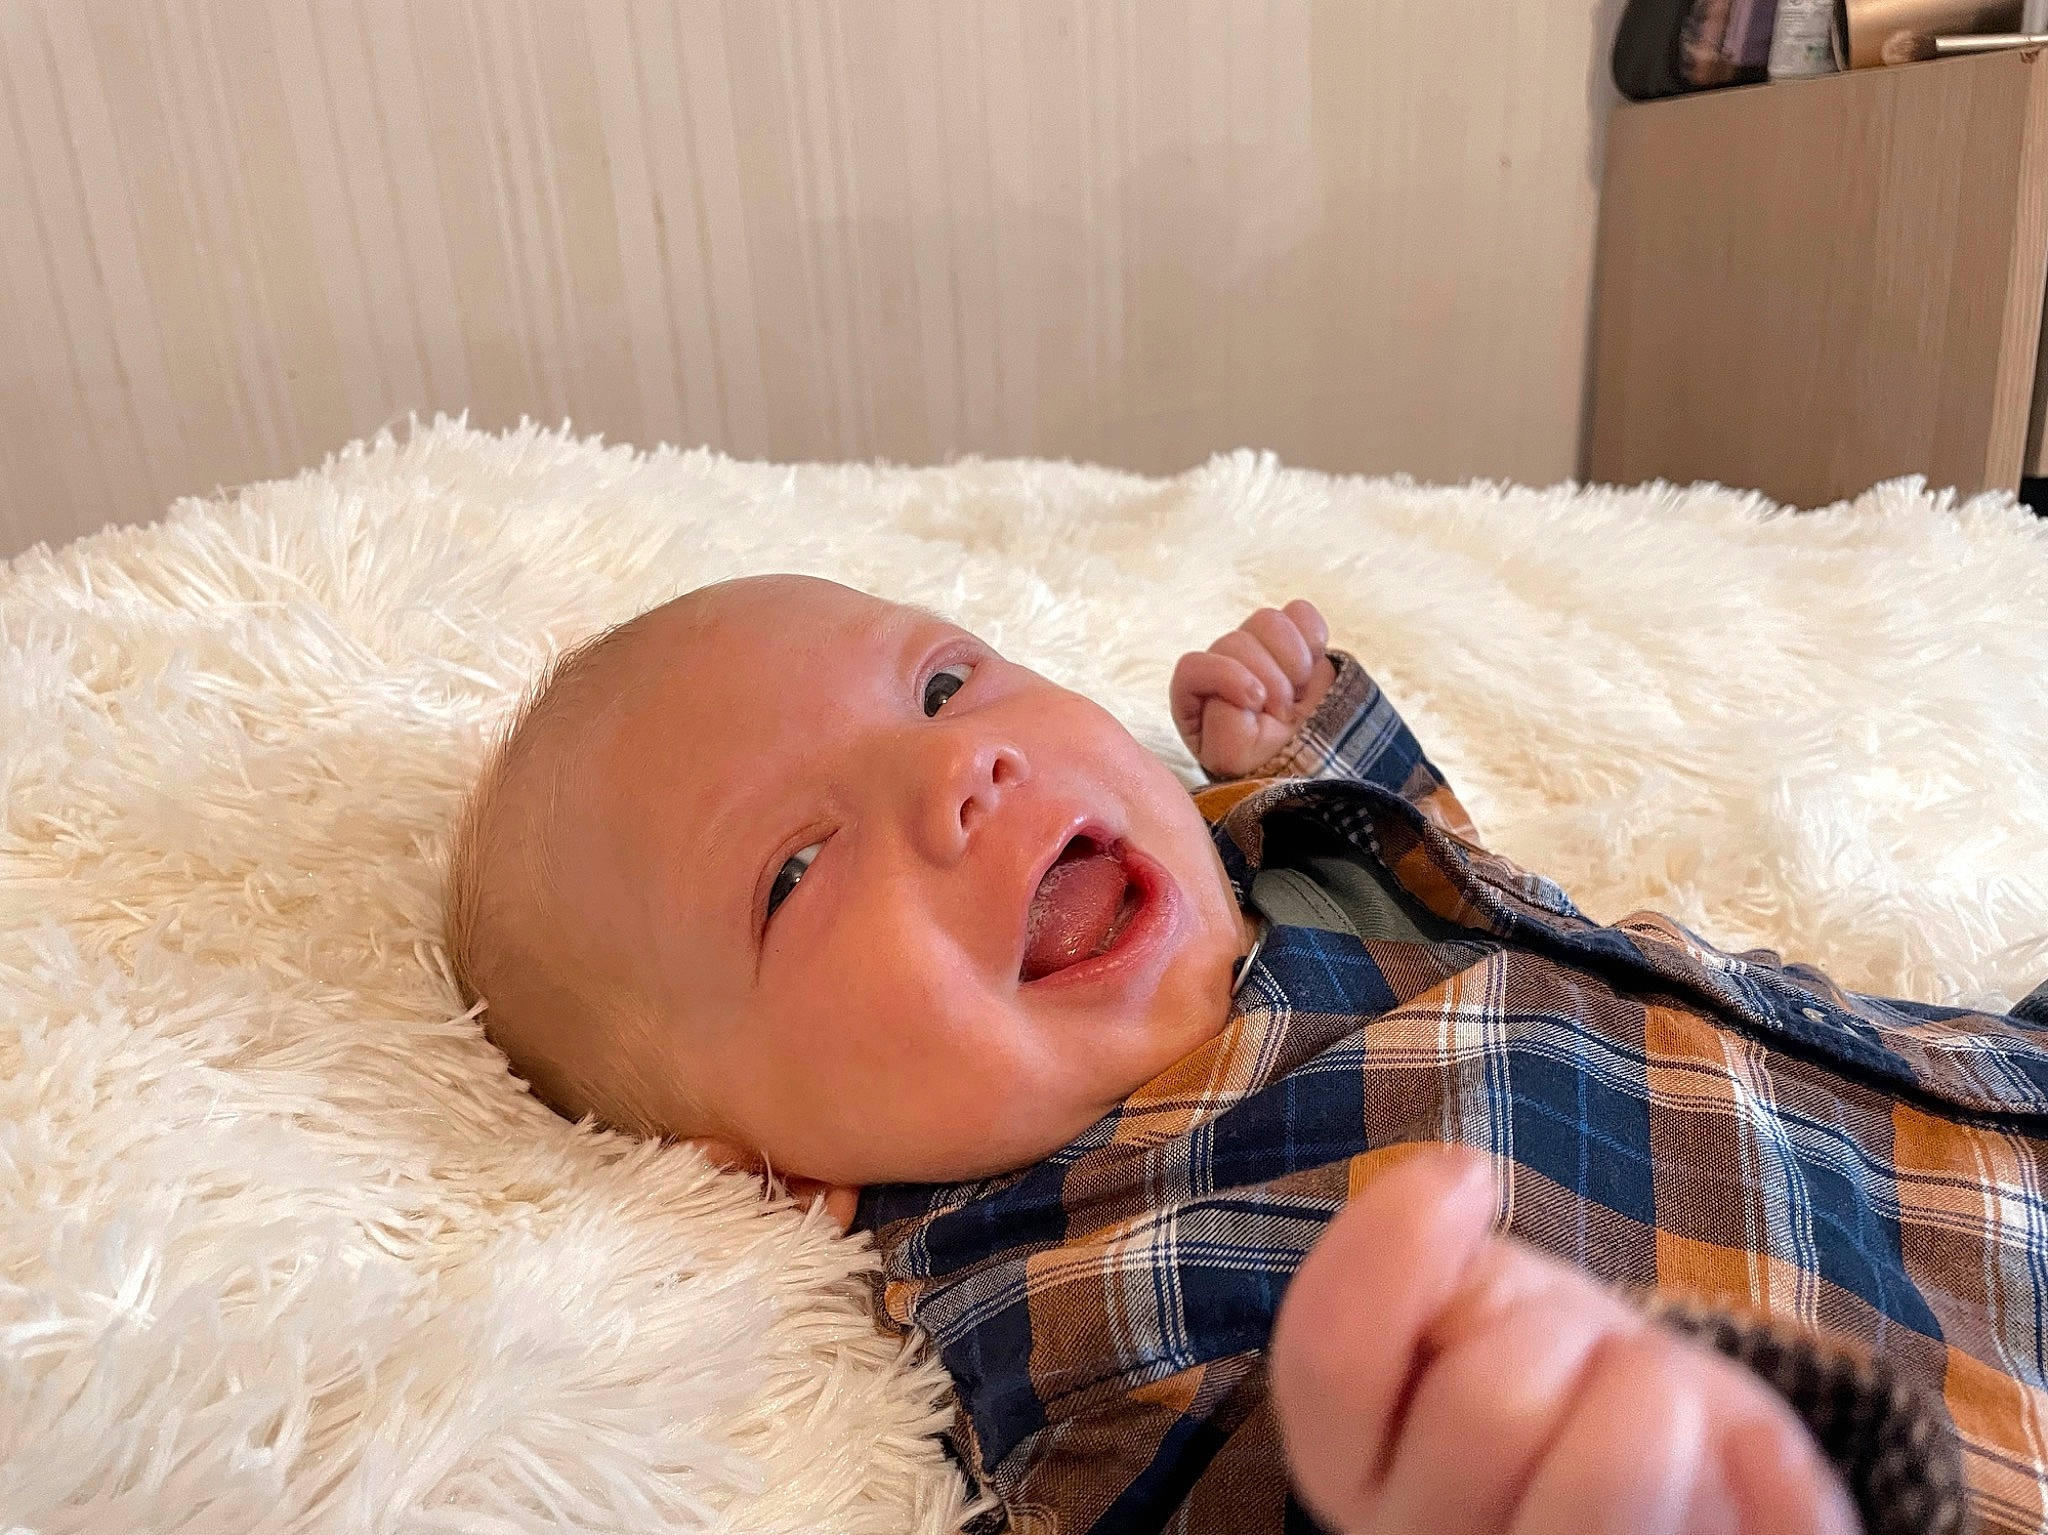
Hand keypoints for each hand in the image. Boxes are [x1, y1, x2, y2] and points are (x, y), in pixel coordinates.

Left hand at [1170, 601, 1338, 778]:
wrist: (1313, 762)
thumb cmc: (1264, 763)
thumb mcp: (1232, 756)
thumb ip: (1221, 720)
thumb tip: (1243, 684)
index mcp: (1195, 695)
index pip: (1193, 665)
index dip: (1227, 677)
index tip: (1257, 703)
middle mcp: (1223, 664)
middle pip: (1235, 641)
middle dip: (1269, 680)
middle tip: (1284, 714)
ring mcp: (1259, 649)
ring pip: (1268, 621)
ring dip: (1292, 660)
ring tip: (1299, 693)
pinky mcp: (1294, 638)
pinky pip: (1300, 613)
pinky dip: (1313, 638)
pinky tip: (1313, 671)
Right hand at [1270, 1149, 1860, 1534]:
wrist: (1657, 1452)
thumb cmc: (1553, 1369)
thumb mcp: (1474, 1302)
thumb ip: (1435, 1271)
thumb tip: (1453, 1184)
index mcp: (1355, 1469)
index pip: (1330, 1358)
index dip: (1389, 1247)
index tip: (1464, 1175)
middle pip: (1489, 1403)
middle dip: (1559, 1330)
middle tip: (1576, 1353)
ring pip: (1608, 1476)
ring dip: (1655, 1395)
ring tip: (1653, 1411)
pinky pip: (1753, 1525)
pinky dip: (1767, 1468)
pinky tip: (1735, 1461)